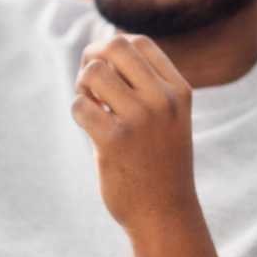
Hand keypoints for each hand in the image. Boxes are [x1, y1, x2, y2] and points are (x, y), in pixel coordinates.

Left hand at [71, 33, 199, 238]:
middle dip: (93, 57)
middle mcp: (162, 100)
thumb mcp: (167, 116)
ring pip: (93, 73)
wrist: (164, 213)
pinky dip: (79, 112)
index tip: (106, 70)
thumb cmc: (159, 161)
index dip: (113, 49)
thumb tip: (100, 49)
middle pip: (115, 46)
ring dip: (83, 86)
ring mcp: (140, 119)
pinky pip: (80, 105)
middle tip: (89, 82)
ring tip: (91, 106)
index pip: (139, 43)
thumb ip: (144, 83)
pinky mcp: (114, 141)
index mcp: (178, 90)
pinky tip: (90, 127)